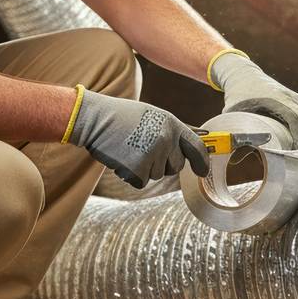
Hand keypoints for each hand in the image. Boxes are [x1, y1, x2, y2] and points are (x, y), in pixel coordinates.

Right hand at [67, 89, 209, 188]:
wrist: (95, 119)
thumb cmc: (122, 117)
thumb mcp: (152, 117)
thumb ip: (170, 132)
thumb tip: (190, 148)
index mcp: (172, 123)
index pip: (196, 147)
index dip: (201, 162)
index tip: (202, 171)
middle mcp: (166, 139)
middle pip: (176, 166)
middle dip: (163, 164)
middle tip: (143, 149)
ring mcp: (153, 154)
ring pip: (157, 174)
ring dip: (144, 168)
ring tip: (130, 148)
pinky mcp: (138, 168)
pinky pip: (141, 181)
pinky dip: (131, 175)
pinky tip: (122, 158)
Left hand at [211, 53, 297, 148]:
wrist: (243, 73)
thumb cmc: (238, 94)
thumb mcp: (233, 111)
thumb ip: (234, 131)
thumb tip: (232, 158)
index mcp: (277, 99)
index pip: (297, 120)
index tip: (296, 154)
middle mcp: (290, 97)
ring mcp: (295, 98)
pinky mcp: (296, 101)